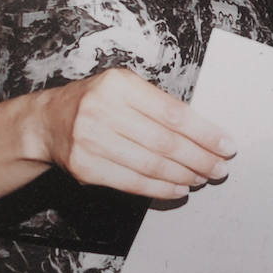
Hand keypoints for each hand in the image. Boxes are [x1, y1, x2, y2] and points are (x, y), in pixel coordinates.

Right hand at [37, 67, 235, 199]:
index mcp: (119, 84)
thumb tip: (204, 132)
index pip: (172, 113)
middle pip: (164, 142)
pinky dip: (160, 188)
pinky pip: (132, 182)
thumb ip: (157, 105)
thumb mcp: (124, 88)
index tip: (225, 145)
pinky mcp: (85, 167)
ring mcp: (91, 140)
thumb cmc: (96, 102)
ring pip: (150, 164)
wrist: (47, 122)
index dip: (204, 132)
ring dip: (183, 175)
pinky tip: (178, 188)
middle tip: (219, 167)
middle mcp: (103, 110)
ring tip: (202, 178)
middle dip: (199, 158)